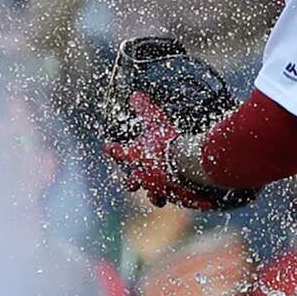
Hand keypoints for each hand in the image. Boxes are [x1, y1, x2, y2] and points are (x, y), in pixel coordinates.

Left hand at [105, 92, 215, 209]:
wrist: (182, 161)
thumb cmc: (166, 141)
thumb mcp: (154, 119)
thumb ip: (144, 108)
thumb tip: (135, 95)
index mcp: (136, 158)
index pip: (118, 153)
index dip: (113, 150)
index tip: (107, 147)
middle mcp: (143, 177)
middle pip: (132, 183)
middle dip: (132, 183)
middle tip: (132, 183)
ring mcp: (159, 189)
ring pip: (155, 196)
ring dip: (157, 195)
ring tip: (160, 195)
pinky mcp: (176, 197)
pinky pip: (179, 200)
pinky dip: (184, 199)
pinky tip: (189, 199)